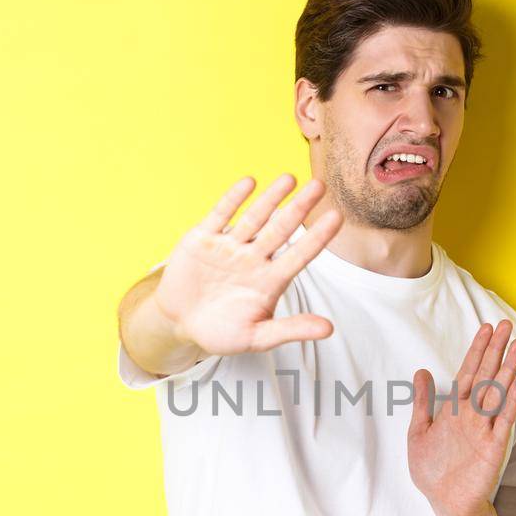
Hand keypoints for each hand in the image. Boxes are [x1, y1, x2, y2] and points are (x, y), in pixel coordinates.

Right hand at [152, 174, 343, 355]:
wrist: (179, 323)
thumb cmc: (221, 333)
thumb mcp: (257, 337)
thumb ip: (290, 330)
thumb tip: (329, 329)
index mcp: (270, 280)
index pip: (300, 255)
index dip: (318, 237)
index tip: (337, 217)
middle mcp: (254, 258)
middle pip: (281, 229)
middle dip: (300, 208)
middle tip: (320, 185)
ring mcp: (230, 246)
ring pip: (254, 218)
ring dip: (271, 198)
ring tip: (290, 178)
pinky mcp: (203, 239)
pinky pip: (221, 215)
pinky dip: (233, 199)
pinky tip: (249, 183)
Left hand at [407, 320, 515, 515]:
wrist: (445, 502)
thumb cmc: (432, 470)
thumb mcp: (418, 433)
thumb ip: (422, 402)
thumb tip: (421, 372)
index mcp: (454, 409)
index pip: (468, 372)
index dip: (476, 350)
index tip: (485, 328)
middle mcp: (472, 414)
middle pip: (485, 375)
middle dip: (495, 350)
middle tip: (507, 325)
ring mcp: (485, 428)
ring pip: (497, 391)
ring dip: (507, 367)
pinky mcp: (494, 445)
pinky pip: (505, 418)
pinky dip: (512, 399)